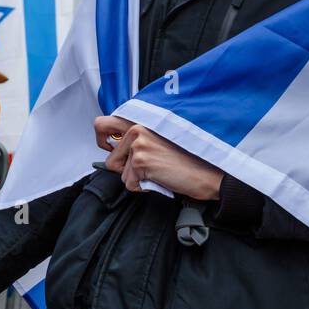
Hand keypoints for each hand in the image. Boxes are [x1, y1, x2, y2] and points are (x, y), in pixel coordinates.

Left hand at [94, 115, 222, 200]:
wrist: (206, 172)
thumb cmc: (186, 159)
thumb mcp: (158, 141)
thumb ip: (137, 140)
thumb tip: (114, 148)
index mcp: (140, 121)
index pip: (102, 124)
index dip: (102, 139)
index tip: (108, 147)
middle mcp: (136, 129)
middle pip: (110, 158)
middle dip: (120, 167)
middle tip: (137, 169)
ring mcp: (138, 144)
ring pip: (121, 173)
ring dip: (137, 179)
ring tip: (158, 172)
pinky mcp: (140, 161)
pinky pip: (130, 184)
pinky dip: (144, 187)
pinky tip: (160, 178)